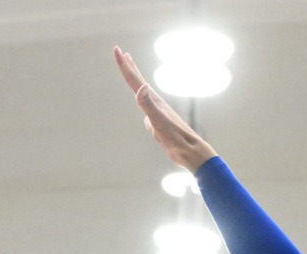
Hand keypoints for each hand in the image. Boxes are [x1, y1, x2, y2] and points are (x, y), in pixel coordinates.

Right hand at [113, 47, 216, 171]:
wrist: (188, 150)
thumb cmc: (175, 138)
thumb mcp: (159, 121)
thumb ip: (148, 105)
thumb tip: (141, 87)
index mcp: (153, 100)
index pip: (135, 80)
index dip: (125, 65)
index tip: (117, 50)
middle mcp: (155, 103)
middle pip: (139, 81)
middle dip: (129, 67)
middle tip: (121, 52)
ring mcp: (156, 112)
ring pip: (142, 92)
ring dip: (136, 79)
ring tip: (132, 71)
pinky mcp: (157, 122)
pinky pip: (145, 106)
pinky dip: (141, 99)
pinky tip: (142, 100)